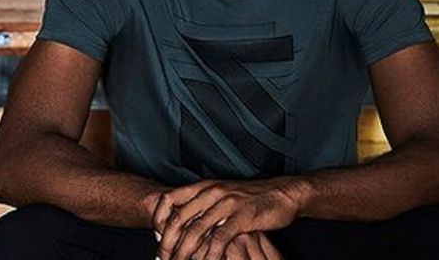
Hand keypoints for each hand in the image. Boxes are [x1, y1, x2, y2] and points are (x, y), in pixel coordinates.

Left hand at [151, 178, 307, 259]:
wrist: (282, 194)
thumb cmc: (251, 200)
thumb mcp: (223, 197)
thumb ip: (203, 207)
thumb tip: (181, 225)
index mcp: (204, 186)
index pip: (169, 199)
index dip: (157, 219)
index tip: (155, 237)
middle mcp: (212, 192)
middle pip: (178, 219)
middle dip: (167, 244)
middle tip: (163, 259)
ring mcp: (226, 204)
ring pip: (195, 232)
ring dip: (183, 254)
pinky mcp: (241, 217)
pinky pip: (219, 240)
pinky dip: (208, 256)